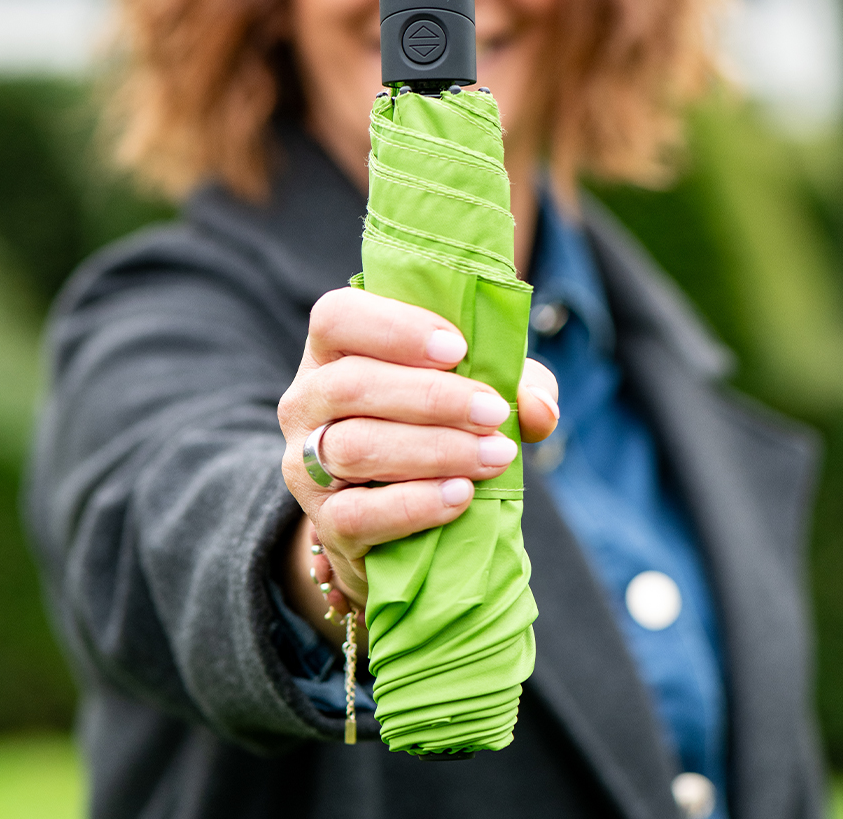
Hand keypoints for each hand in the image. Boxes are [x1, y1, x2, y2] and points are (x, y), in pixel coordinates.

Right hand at [277, 287, 558, 641]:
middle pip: (351, 383)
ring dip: (434, 449)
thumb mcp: (479, 394)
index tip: (457, 348)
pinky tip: (460, 496)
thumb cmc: (438, 431)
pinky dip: (414, 504)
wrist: (398, 526)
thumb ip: (517, 385)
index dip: (395, 328)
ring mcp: (303, 462)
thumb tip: (539, 406)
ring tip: (495, 456)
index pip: (337, 316)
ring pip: (354, 446)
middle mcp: (306, 399)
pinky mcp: (323, 521)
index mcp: (333, 350)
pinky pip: (358, 513)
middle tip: (493, 411)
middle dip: (432, 397)